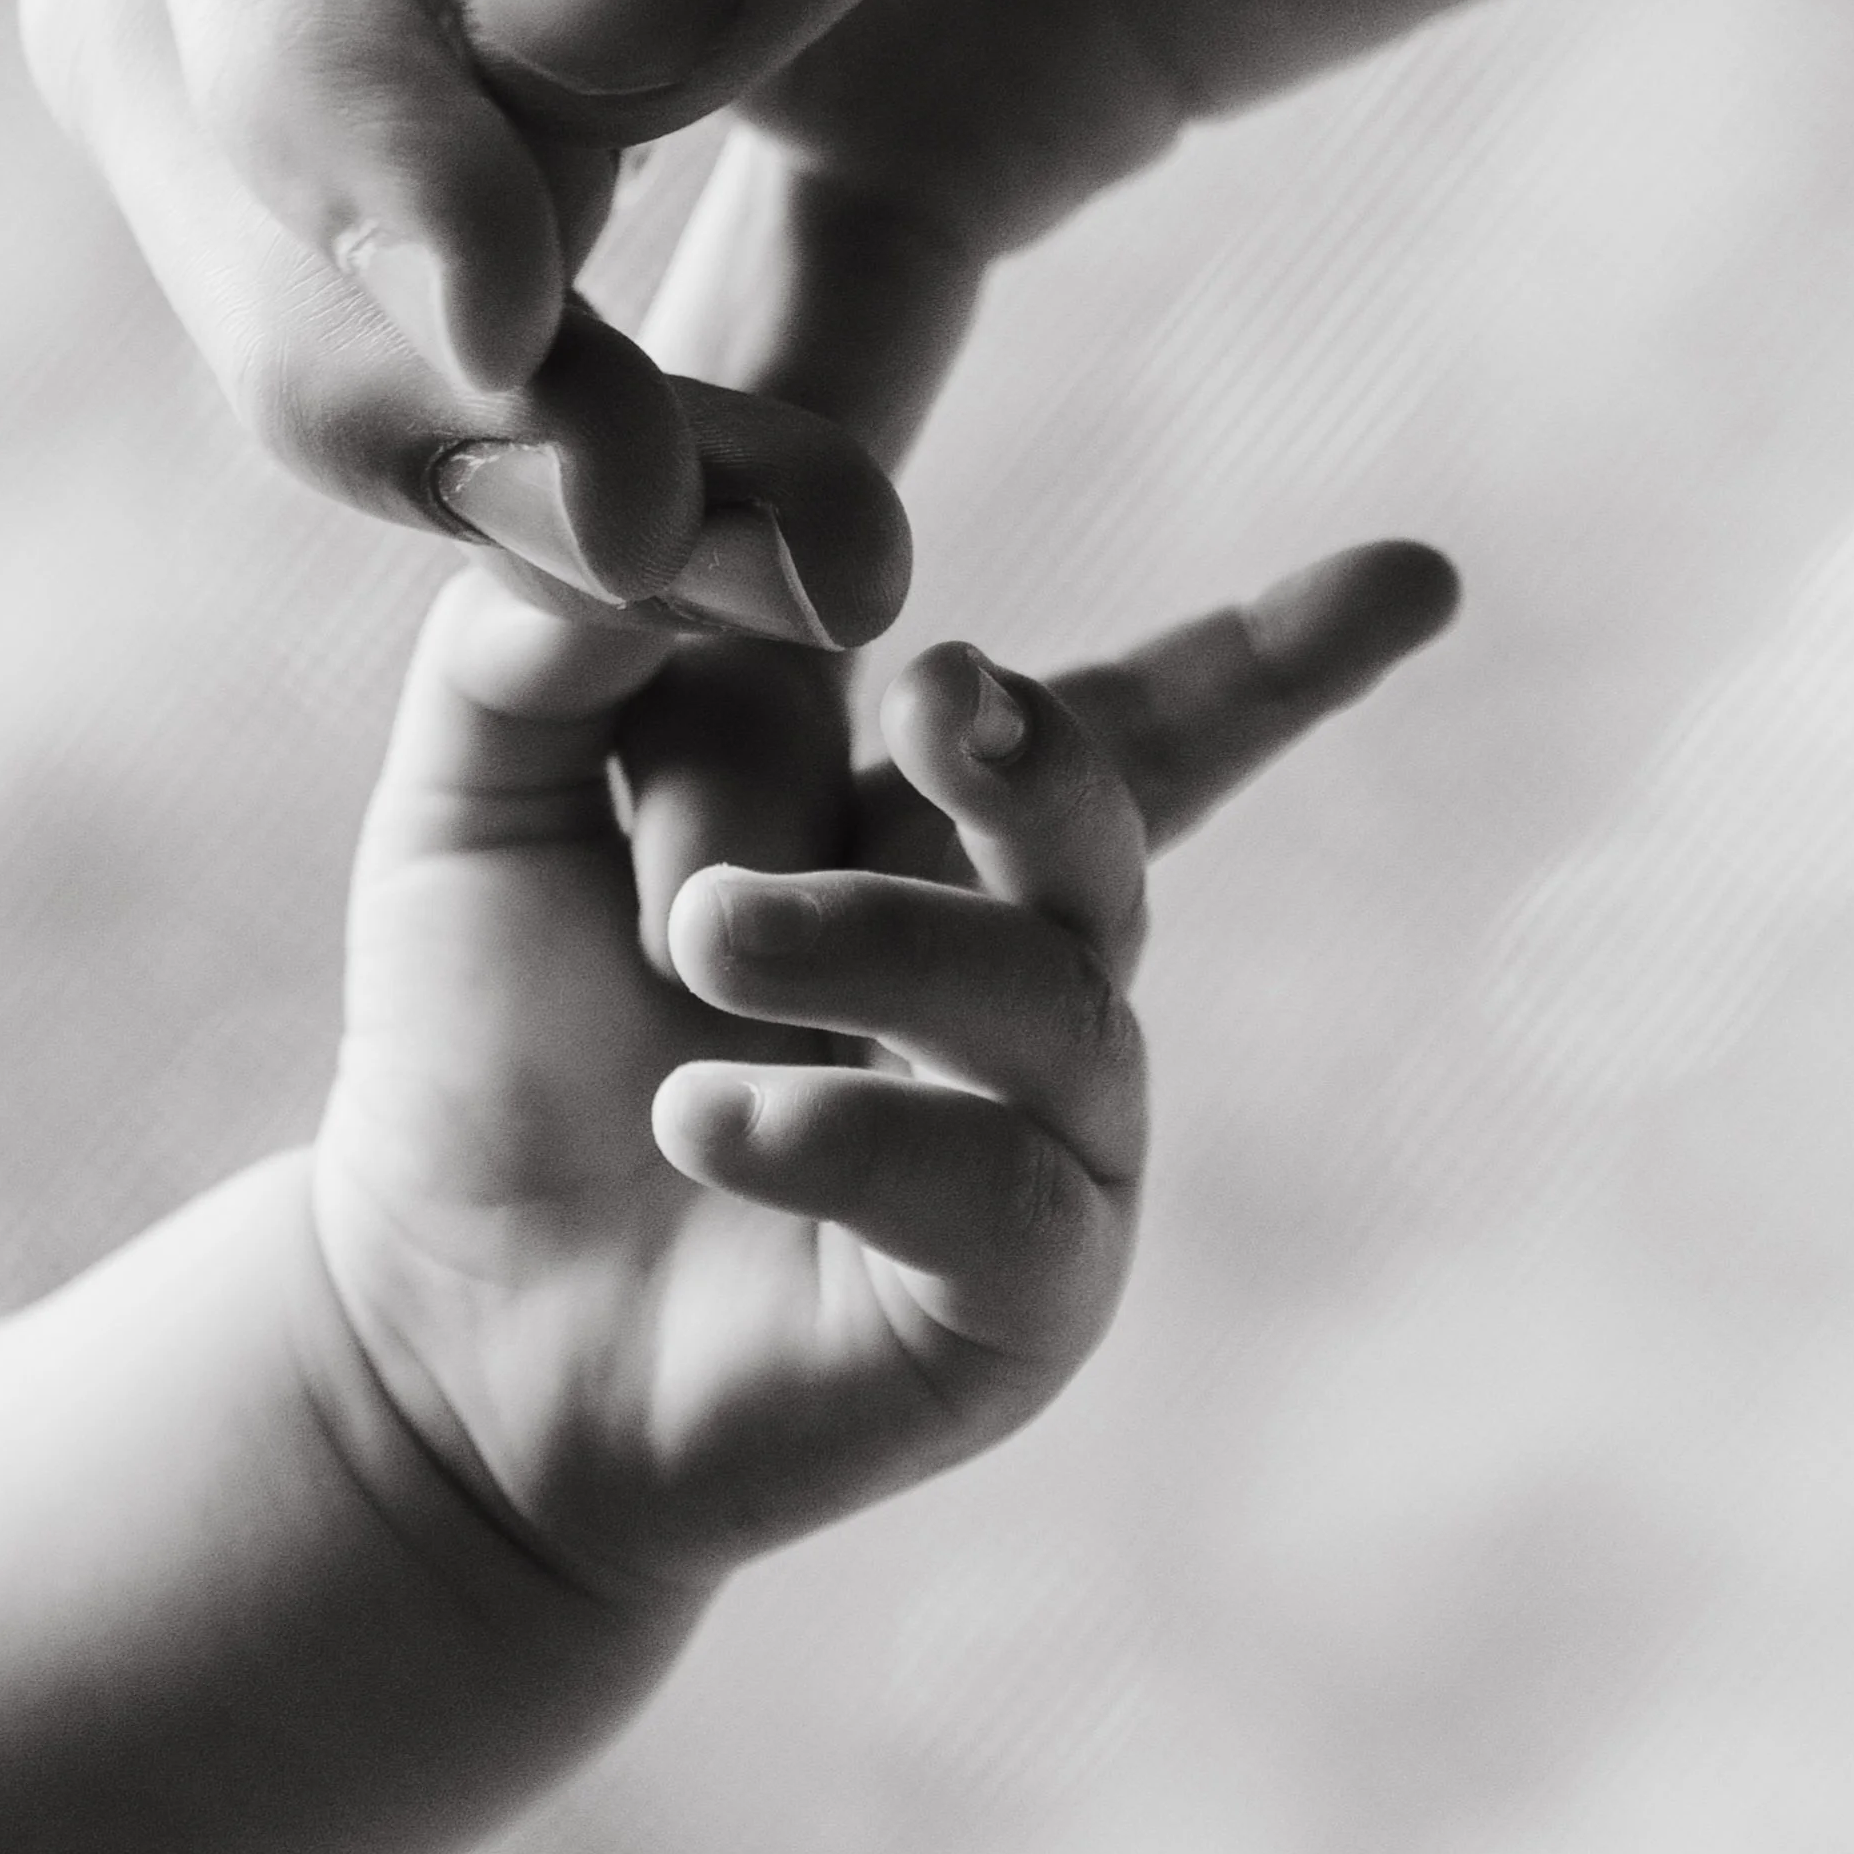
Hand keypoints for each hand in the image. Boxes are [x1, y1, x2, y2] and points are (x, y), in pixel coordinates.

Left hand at [310, 538, 1454, 1596]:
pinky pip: (990, 1188)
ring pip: (1048, 993)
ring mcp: (1043, 1149)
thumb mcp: (485, 781)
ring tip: (699, 933)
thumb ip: (561, 625)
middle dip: (1039, 748)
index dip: (1284, 655)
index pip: (1138, 721)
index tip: (1423, 577)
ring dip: (875, 936)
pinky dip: (846, 1127)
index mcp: (936, 838)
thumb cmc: (480, 1037)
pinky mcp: (1011, 1309)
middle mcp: (1025, 981)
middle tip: (931, 691)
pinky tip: (700, 1111)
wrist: (430, 1324)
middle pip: (1108, 816)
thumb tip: (687, 529)